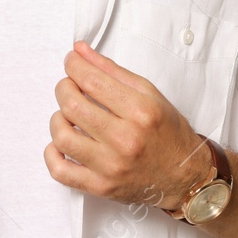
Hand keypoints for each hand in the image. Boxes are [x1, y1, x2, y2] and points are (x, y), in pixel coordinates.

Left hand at [43, 40, 212, 209]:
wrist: (185, 177)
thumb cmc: (168, 134)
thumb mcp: (150, 94)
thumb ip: (112, 70)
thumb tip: (80, 51)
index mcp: (140, 111)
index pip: (92, 81)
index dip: (74, 65)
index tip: (71, 62)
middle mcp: (126, 139)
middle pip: (72, 106)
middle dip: (64, 88)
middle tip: (69, 87)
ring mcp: (111, 166)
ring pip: (62, 136)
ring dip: (57, 119)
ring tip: (68, 116)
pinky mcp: (101, 187)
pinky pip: (60, 171)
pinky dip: (52, 154)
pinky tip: (61, 144)